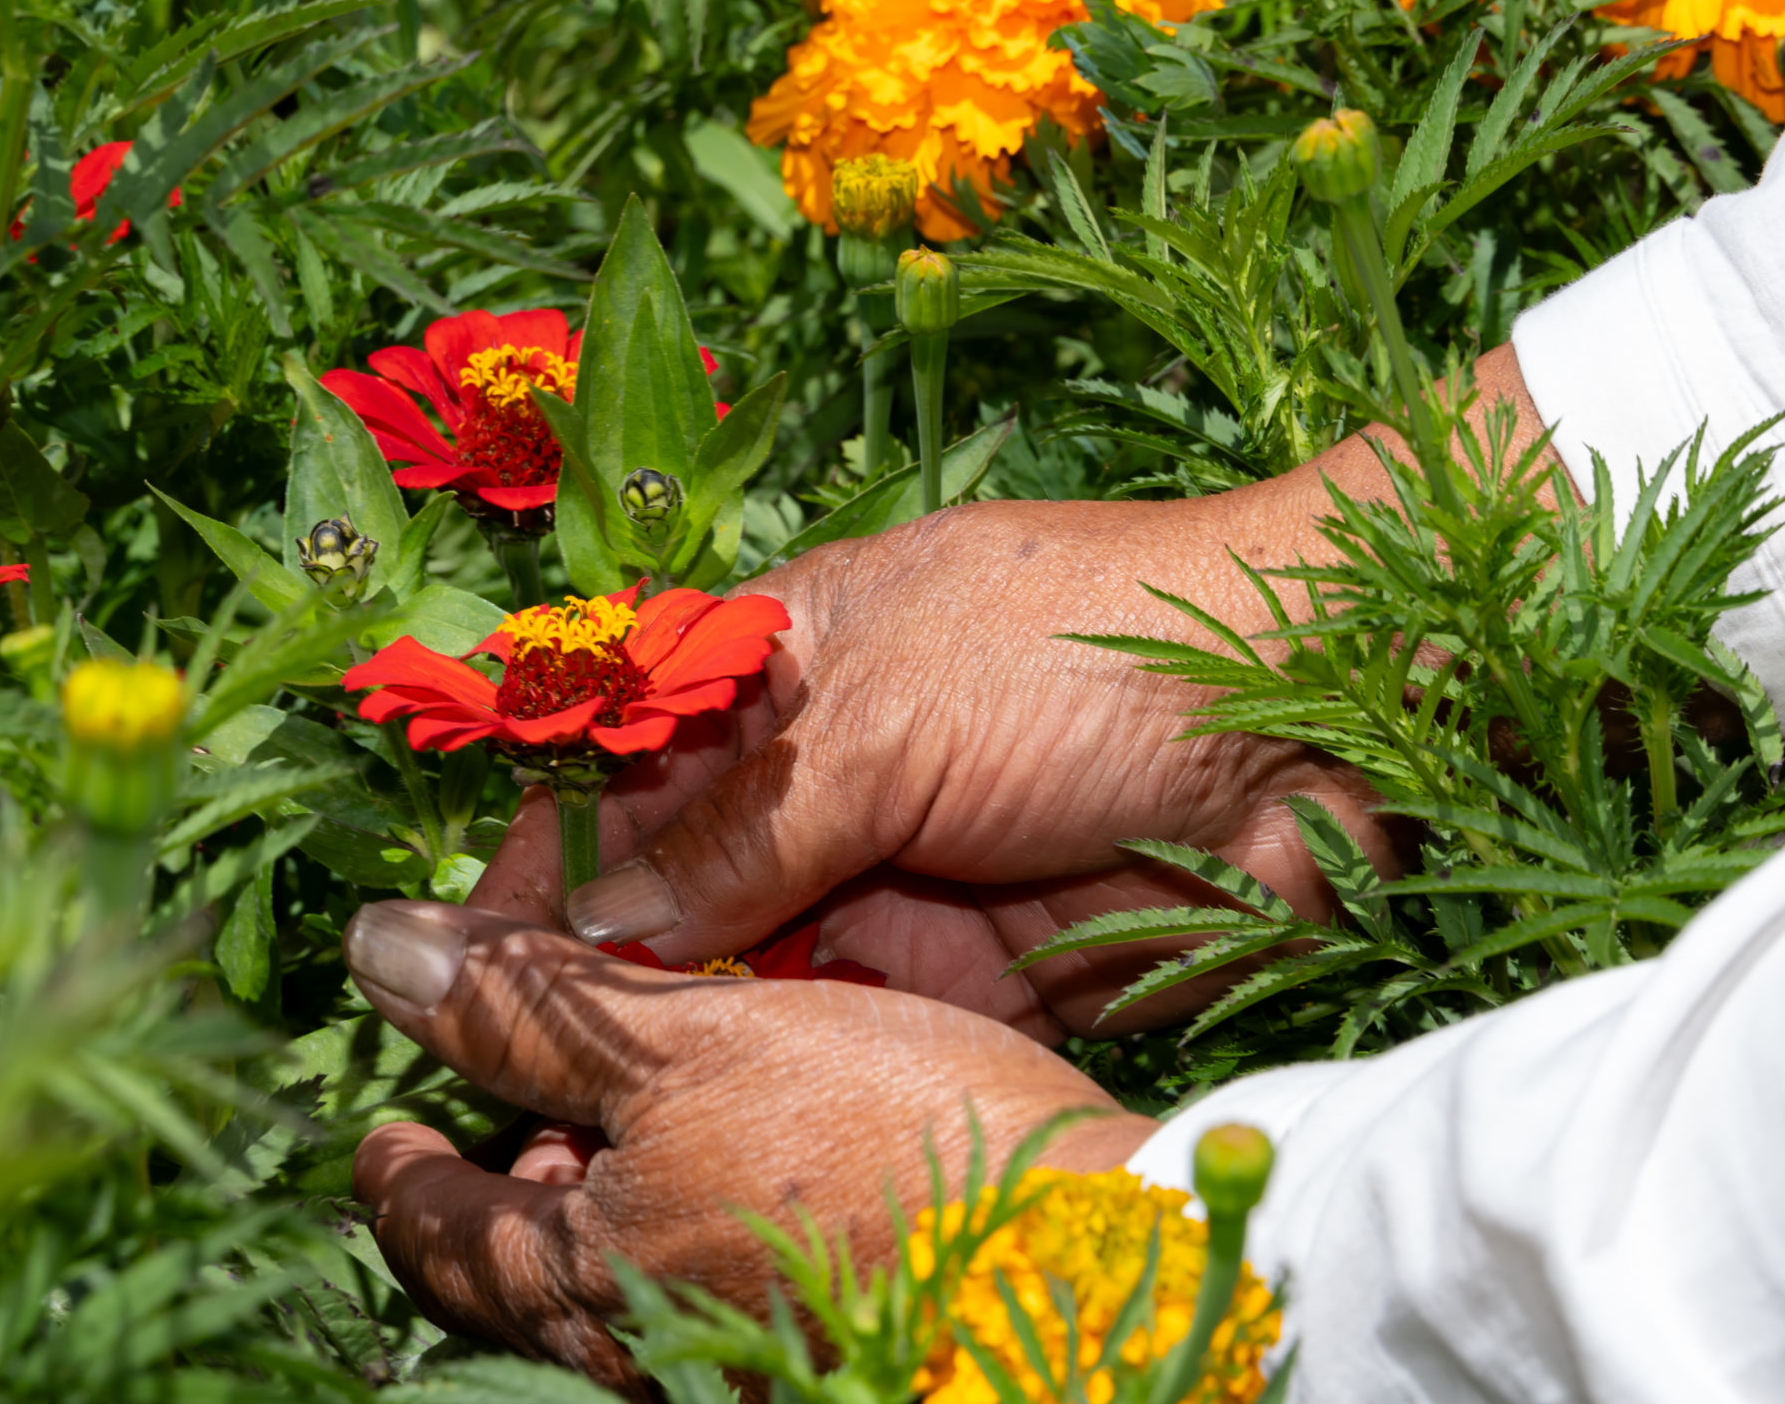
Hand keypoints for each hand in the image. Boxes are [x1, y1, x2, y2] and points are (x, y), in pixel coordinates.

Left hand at [344, 900, 1150, 1389]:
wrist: (1094, 1260)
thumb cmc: (883, 1140)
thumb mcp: (689, 1042)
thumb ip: (530, 1008)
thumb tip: (381, 951)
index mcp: (586, 1283)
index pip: (433, 1233)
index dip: (396, 1168)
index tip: (377, 1131)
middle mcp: (648, 1345)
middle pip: (531, 1246)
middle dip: (520, 1139)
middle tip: (526, 1047)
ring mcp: (740, 1350)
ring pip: (632, 1247)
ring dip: (617, 1148)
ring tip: (647, 1058)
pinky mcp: (828, 1327)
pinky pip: (721, 1248)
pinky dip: (701, 1170)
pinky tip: (754, 1102)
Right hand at [469, 345, 1548, 1038]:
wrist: (1331, 719)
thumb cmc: (1094, 654)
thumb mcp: (886, 719)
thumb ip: (733, 833)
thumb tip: (581, 925)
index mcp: (788, 659)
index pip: (618, 750)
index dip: (537, 842)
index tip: (453, 943)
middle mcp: (824, 771)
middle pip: (665, 877)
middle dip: (584, 962)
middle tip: (480, 1069)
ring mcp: (891, 875)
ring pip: (740, 968)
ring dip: (664, 1037)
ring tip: (557, 1124)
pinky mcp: (962, 973)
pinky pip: (837, 1029)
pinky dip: (767, 1076)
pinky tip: (694, 1131)